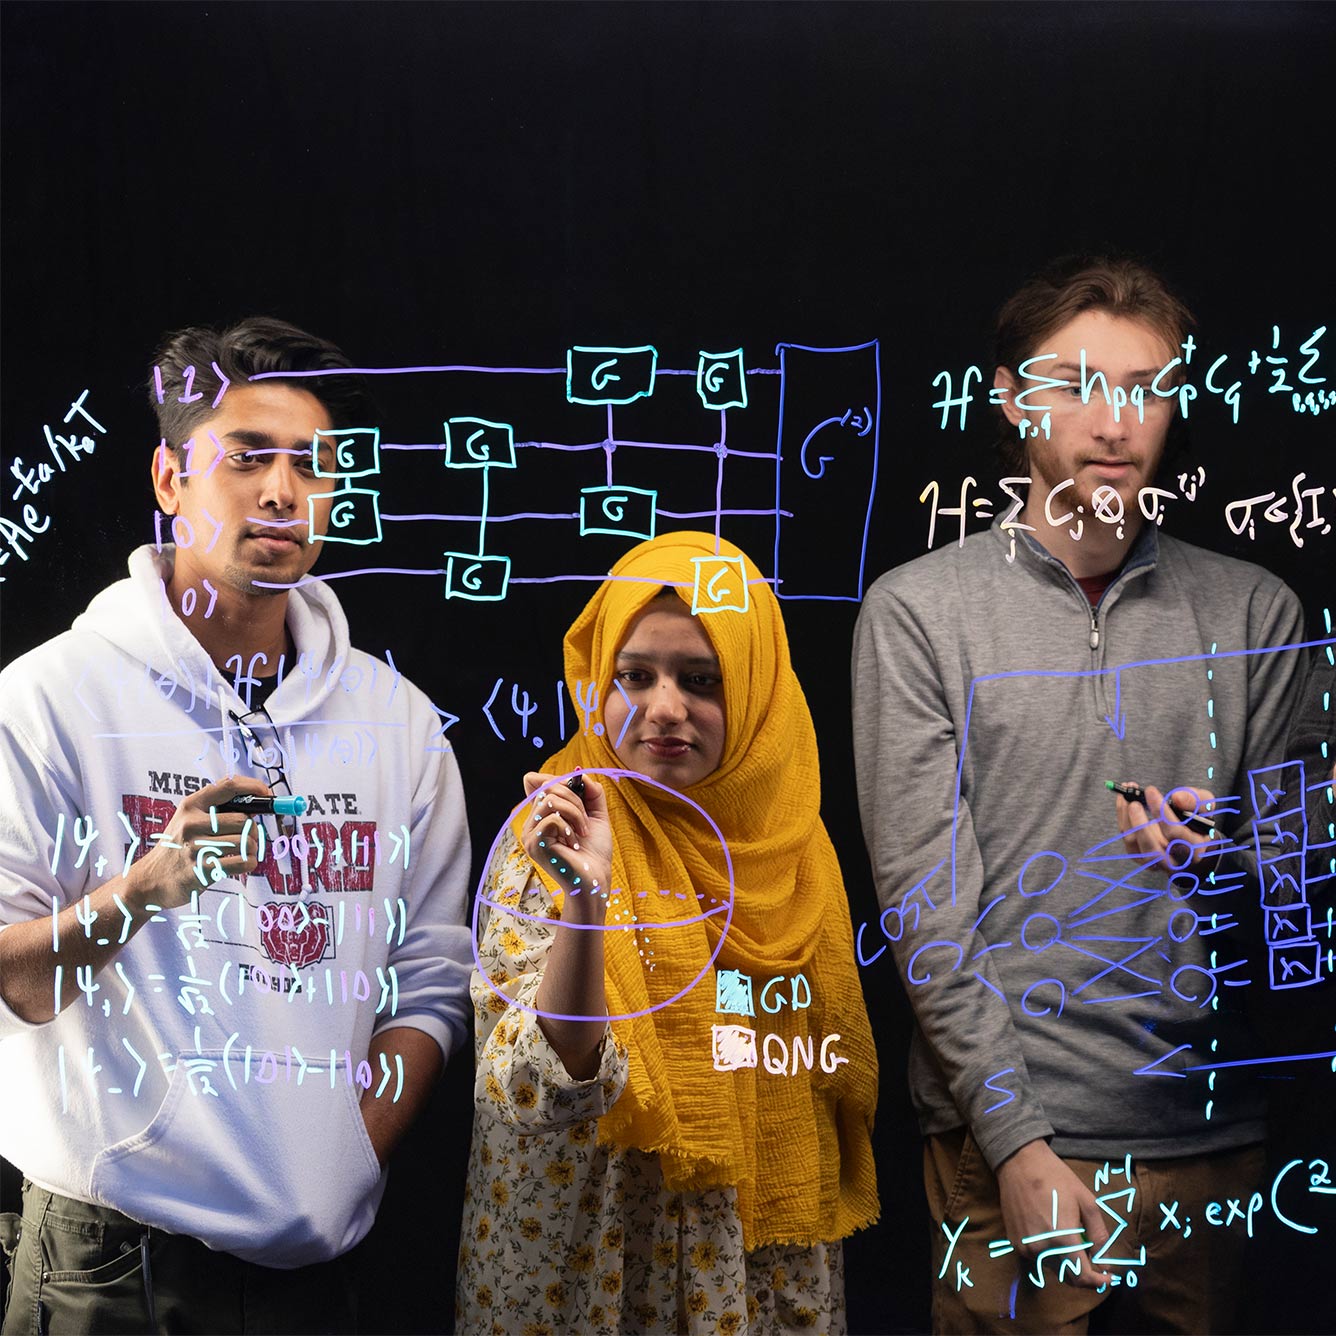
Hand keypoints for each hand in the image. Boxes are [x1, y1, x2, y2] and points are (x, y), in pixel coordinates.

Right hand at [126, 776, 269, 908]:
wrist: (150, 880)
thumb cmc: (178, 847)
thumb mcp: (189, 820)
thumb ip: (218, 809)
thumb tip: (257, 804)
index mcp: (191, 806)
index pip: (228, 786)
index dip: (254, 787)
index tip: (267, 794)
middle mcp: (191, 823)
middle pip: (244, 820)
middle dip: (252, 830)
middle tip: (246, 837)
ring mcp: (194, 847)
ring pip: (246, 842)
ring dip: (252, 849)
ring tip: (242, 852)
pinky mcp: (201, 870)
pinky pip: (243, 862)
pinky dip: (249, 863)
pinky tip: (240, 864)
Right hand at [521, 772, 612, 920]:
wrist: (596, 879)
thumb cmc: (594, 851)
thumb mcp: (596, 814)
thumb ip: (590, 792)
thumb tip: (579, 773)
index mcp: (541, 815)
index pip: (537, 781)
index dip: (558, 780)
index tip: (580, 793)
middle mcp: (531, 823)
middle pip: (547, 787)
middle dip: (574, 798)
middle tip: (584, 821)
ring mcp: (530, 835)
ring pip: (549, 800)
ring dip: (575, 811)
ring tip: (581, 831)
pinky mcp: (534, 845)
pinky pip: (552, 818)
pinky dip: (569, 826)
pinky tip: (573, 843)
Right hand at [996, 1140, 1110, 1288]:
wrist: (1019, 1162)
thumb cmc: (1056, 1178)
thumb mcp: (1087, 1201)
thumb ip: (1099, 1235)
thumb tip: (1105, 1262)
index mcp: (1062, 1238)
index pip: (1083, 1276)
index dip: (1099, 1281)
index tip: (1109, 1278)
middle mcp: (1042, 1248)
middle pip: (1069, 1276)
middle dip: (1085, 1273)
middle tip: (1094, 1258)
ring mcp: (1026, 1247)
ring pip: (1054, 1267)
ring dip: (1066, 1261)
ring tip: (1070, 1237)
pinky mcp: (1015, 1242)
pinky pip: (1038, 1257)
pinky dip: (1050, 1252)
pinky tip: (1051, 1231)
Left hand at [1114, 782, 1216, 869]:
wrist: (1194, 845)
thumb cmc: (1199, 825)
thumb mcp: (1206, 809)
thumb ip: (1196, 801)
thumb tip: (1177, 797)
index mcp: (1194, 850)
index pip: (1175, 833)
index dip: (1161, 812)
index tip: (1151, 791)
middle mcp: (1173, 861)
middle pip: (1151, 848)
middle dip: (1139, 822)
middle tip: (1133, 801)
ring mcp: (1154, 862)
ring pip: (1134, 843)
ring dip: (1126, 817)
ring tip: (1125, 795)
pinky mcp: (1141, 857)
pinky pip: (1127, 839)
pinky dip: (1122, 819)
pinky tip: (1123, 801)